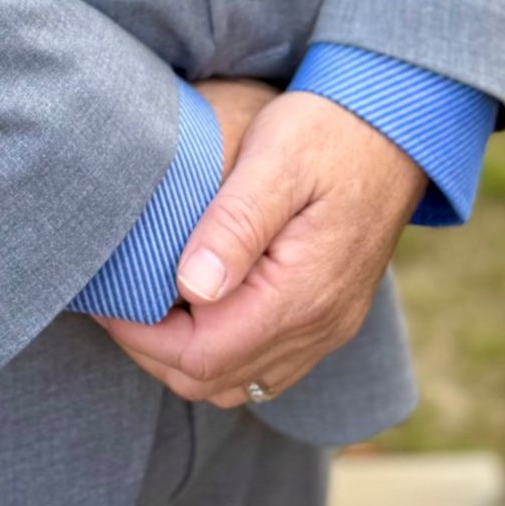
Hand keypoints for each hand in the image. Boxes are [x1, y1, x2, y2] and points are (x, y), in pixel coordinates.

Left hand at [94, 92, 423, 407]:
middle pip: (216, 380)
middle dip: (154, 351)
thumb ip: (235, 224)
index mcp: (302, 293)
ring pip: (239, 381)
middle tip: (115, 301)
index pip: (205, 354)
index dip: (144, 336)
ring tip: (145, 305)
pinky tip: (195, 308)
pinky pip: (265, 364)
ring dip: (185, 356)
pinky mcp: (328, 315)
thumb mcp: (277, 159)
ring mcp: (327, 327)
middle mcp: (319, 326)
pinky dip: (221, 351)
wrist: (396, 124)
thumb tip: (192, 287)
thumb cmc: (329, 129)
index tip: (108, 298)